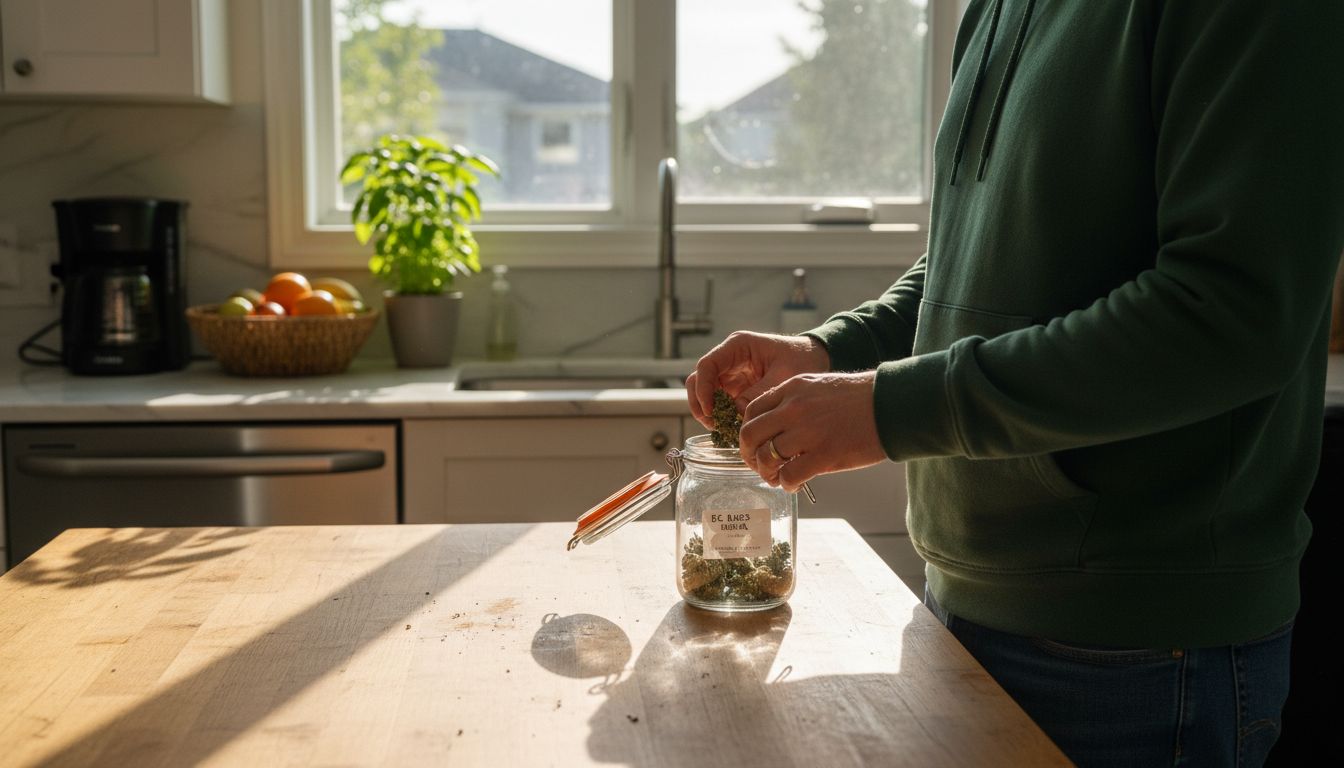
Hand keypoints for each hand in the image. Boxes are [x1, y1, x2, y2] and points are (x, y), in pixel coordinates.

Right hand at [686, 331, 830, 430]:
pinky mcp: (736, 388)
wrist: (816, 360)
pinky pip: (719, 402)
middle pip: (699, 379)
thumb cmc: (801, 361)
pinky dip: (721, 416)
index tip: (711, 411)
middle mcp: (729, 358)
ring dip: (708, 411)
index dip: (704, 389)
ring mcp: (730, 374)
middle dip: (701, 403)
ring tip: (721, 429)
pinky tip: (731, 429)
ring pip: (705, 393)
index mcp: (738, 346)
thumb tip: (736, 411)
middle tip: (713, 424)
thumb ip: (759, 393)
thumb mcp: (783, 377)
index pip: (707, 365)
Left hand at [738, 371, 885, 492]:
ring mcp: (808, 431)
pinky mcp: (824, 454)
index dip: (748, 433)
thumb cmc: (860, 398)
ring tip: (778, 478)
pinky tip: (795, 484)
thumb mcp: (819, 386)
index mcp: (791, 389)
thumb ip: (794, 402)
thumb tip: (777, 429)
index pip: (751, 411)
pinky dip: (787, 484)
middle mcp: (794, 408)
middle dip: (750, 455)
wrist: (892, 404)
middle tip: (760, 466)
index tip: (755, 445)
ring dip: (768, 473)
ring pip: (766, 457)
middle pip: (750, 435)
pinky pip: (789, 475)